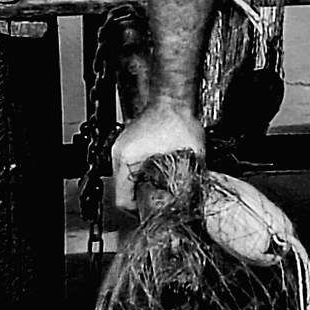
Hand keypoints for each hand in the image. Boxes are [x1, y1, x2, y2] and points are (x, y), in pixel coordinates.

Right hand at [111, 95, 205, 211]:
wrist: (175, 97)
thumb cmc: (179, 119)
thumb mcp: (191, 155)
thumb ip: (188, 180)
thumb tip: (190, 200)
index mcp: (126, 159)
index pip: (122, 200)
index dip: (138, 211)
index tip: (152, 212)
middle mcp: (118, 154)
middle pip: (123, 190)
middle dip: (142, 198)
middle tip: (159, 201)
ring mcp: (122, 147)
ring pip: (127, 179)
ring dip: (142, 185)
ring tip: (159, 187)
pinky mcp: (128, 143)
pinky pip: (131, 166)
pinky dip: (142, 173)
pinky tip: (157, 173)